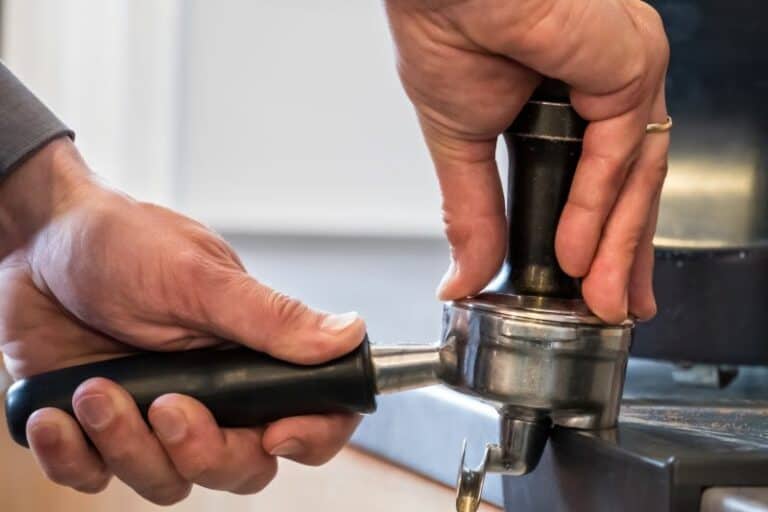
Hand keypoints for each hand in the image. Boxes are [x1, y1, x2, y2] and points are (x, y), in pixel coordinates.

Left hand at [0, 138, 364, 503]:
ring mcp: (155, 416)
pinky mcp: (100, 429)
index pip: (313, 412)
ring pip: (169, 481)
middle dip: (204, 452)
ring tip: (94, 390)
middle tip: (166, 407)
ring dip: (127, 447)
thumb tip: (351, 333)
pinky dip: (73, 456)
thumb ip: (271, 317)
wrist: (39, 240)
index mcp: (251, 355)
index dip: (310, 436)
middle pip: (242, 467)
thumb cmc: (123, 243)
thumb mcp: (198, 277)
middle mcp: (213, 394)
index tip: (278, 431)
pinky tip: (55, 413)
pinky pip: (97, 476)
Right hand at [386, 0, 669, 321]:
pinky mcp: (629, 66)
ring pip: (636, 177)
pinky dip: (598, 207)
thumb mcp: (462, 144)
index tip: (592, 283)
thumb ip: (475, 215)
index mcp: (571, 99)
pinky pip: (620, 152)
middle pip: (632, 186)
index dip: (601, 238)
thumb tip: (461, 278)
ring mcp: (624, 75)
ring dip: (615, 246)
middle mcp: (607, 86)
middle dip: (624, 255)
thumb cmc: (448, 30)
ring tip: (598, 298)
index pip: (602, 181)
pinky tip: (577, 251)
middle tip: (615, 306)